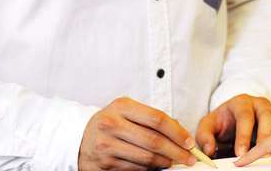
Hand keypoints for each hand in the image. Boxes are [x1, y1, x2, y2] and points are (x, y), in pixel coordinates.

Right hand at [78, 97, 196, 170]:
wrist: (80, 138)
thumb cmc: (111, 122)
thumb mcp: (127, 111)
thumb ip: (151, 118)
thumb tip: (180, 132)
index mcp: (122, 106)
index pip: (157, 119)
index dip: (177, 132)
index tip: (190, 142)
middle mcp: (112, 124)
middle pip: (154, 141)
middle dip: (176, 151)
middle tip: (190, 158)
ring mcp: (107, 145)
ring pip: (146, 158)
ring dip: (165, 162)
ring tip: (174, 162)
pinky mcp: (104, 164)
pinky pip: (135, 169)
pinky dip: (149, 169)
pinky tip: (156, 166)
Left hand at [195, 94, 270, 157]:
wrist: (233, 119)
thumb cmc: (222, 123)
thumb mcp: (208, 127)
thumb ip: (204, 136)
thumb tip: (209, 150)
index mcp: (241, 102)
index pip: (244, 116)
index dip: (243, 135)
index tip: (240, 153)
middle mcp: (260, 104)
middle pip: (267, 116)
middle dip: (264, 137)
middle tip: (261, 155)